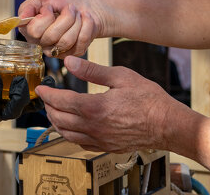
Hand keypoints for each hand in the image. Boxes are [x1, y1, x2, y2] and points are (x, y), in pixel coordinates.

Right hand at [17, 0, 105, 58]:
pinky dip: (87, 26)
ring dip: (77, 21)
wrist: (86, 4)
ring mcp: (57, 49)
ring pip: (66, 41)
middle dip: (66, 17)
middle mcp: (41, 42)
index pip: (34, 31)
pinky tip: (85, 20)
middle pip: (51, 36)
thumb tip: (19, 18)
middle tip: (70, 8)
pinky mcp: (73, 52)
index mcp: (29, 27)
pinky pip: (81, 42)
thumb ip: (29, 5)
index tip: (50, 7)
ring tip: (77, 14)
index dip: (45, 17)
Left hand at [37, 55, 190, 153]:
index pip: (61, 101)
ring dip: (56, 122)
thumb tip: (70, 61)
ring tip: (53, 111)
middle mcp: (94, 127)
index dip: (48, 94)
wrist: (168, 124)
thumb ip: (92, 70)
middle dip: (48, 108)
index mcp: (95, 108)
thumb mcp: (120, 76)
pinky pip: (81, 143)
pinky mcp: (107, 147)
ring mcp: (100, 140)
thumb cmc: (149, 100)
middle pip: (59, 119)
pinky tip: (71, 127)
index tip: (41, 88)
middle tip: (45, 98)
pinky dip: (70, 135)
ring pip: (67, 135)